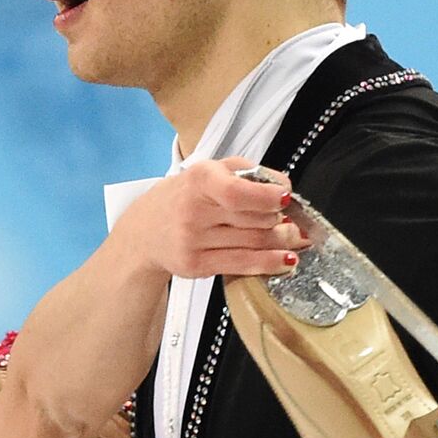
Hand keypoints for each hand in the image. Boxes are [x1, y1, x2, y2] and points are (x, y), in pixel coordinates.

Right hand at [116, 158, 308, 278]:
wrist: (143, 233)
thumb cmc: (181, 197)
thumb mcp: (207, 171)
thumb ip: (245, 172)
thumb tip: (283, 187)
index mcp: (198, 180)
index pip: (236, 192)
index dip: (267, 197)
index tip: (285, 198)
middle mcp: (193, 211)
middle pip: (253, 219)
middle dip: (280, 219)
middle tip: (291, 218)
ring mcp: (194, 241)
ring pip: (253, 242)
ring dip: (281, 240)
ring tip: (293, 235)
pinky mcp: (197, 266)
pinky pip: (242, 264)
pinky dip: (270, 262)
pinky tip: (285, 258)